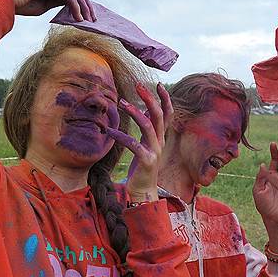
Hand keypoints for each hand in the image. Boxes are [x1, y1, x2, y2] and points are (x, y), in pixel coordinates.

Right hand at [0, 0, 95, 19]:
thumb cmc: (17, 1)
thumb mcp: (43, 3)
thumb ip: (57, 0)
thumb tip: (70, 4)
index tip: (84, 13)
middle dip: (84, 1)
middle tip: (91, 17)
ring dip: (82, 4)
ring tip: (87, 20)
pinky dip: (74, 4)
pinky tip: (78, 17)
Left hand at [106, 83, 171, 202]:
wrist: (143, 192)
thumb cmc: (141, 168)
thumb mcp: (145, 145)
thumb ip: (147, 129)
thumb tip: (142, 110)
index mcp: (161, 137)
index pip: (168, 114)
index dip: (166, 99)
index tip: (159, 85)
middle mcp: (161, 142)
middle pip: (159, 115)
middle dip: (149, 98)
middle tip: (138, 85)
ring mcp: (155, 151)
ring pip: (147, 126)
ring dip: (134, 112)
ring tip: (121, 102)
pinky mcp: (146, 161)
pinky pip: (132, 144)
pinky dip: (120, 135)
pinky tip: (109, 131)